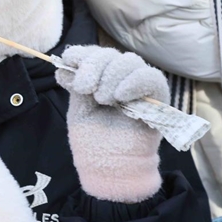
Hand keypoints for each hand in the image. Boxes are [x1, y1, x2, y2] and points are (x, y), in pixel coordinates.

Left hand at [55, 45, 168, 202]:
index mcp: (100, 78)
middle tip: (84, 88)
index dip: (81, 53)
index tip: (68, 60)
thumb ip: (76, 85)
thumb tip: (63, 65)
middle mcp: (120, 78)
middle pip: (109, 54)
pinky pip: (150, 77)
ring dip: (111, 76)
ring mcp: (139, 86)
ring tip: (102, 99)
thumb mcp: (79, 108)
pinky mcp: (158, 98)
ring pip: (129, 61)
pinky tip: (119, 96)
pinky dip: (133, 82)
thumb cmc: (94, 141)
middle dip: (93, 66)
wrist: (110, 167)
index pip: (93, 53)